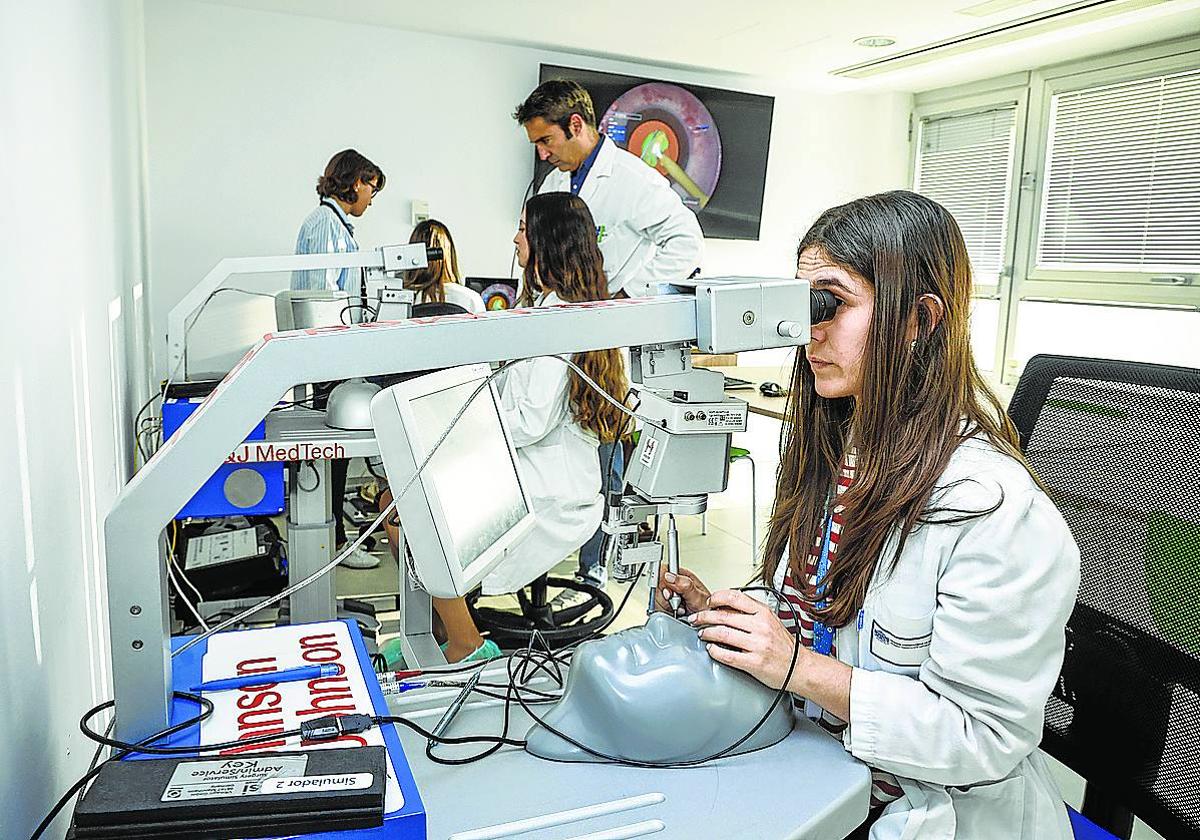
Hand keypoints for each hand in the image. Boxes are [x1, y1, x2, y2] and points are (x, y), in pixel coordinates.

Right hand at [655, 566, 710, 614]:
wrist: (706, 623)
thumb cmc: (707, 609)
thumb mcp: (698, 597)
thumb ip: (685, 585)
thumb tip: (669, 576)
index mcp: (683, 576)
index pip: (664, 571)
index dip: (664, 583)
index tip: (670, 594)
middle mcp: (675, 583)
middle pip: (657, 585)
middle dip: (666, 598)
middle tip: (678, 604)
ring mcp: (668, 594)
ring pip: (655, 597)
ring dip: (666, 606)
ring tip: (678, 610)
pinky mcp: (664, 603)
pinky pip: (656, 606)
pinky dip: (664, 612)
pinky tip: (674, 613)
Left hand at [688, 589, 804, 690]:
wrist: (799, 667)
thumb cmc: (784, 645)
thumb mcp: (770, 620)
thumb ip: (750, 612)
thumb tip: (724, 606)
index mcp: (764, 613)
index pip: (735, 597)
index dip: (717, 597)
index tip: (708, 602)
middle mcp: (761, 627)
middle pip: (724, 616)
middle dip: (704, 616)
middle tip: (696, 619)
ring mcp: (757, 645)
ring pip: (723, 634)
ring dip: (707, 633)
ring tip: (702, 633)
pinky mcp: (754, 663)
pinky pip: (728, 655)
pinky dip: (715, 651)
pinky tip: (712, 649)